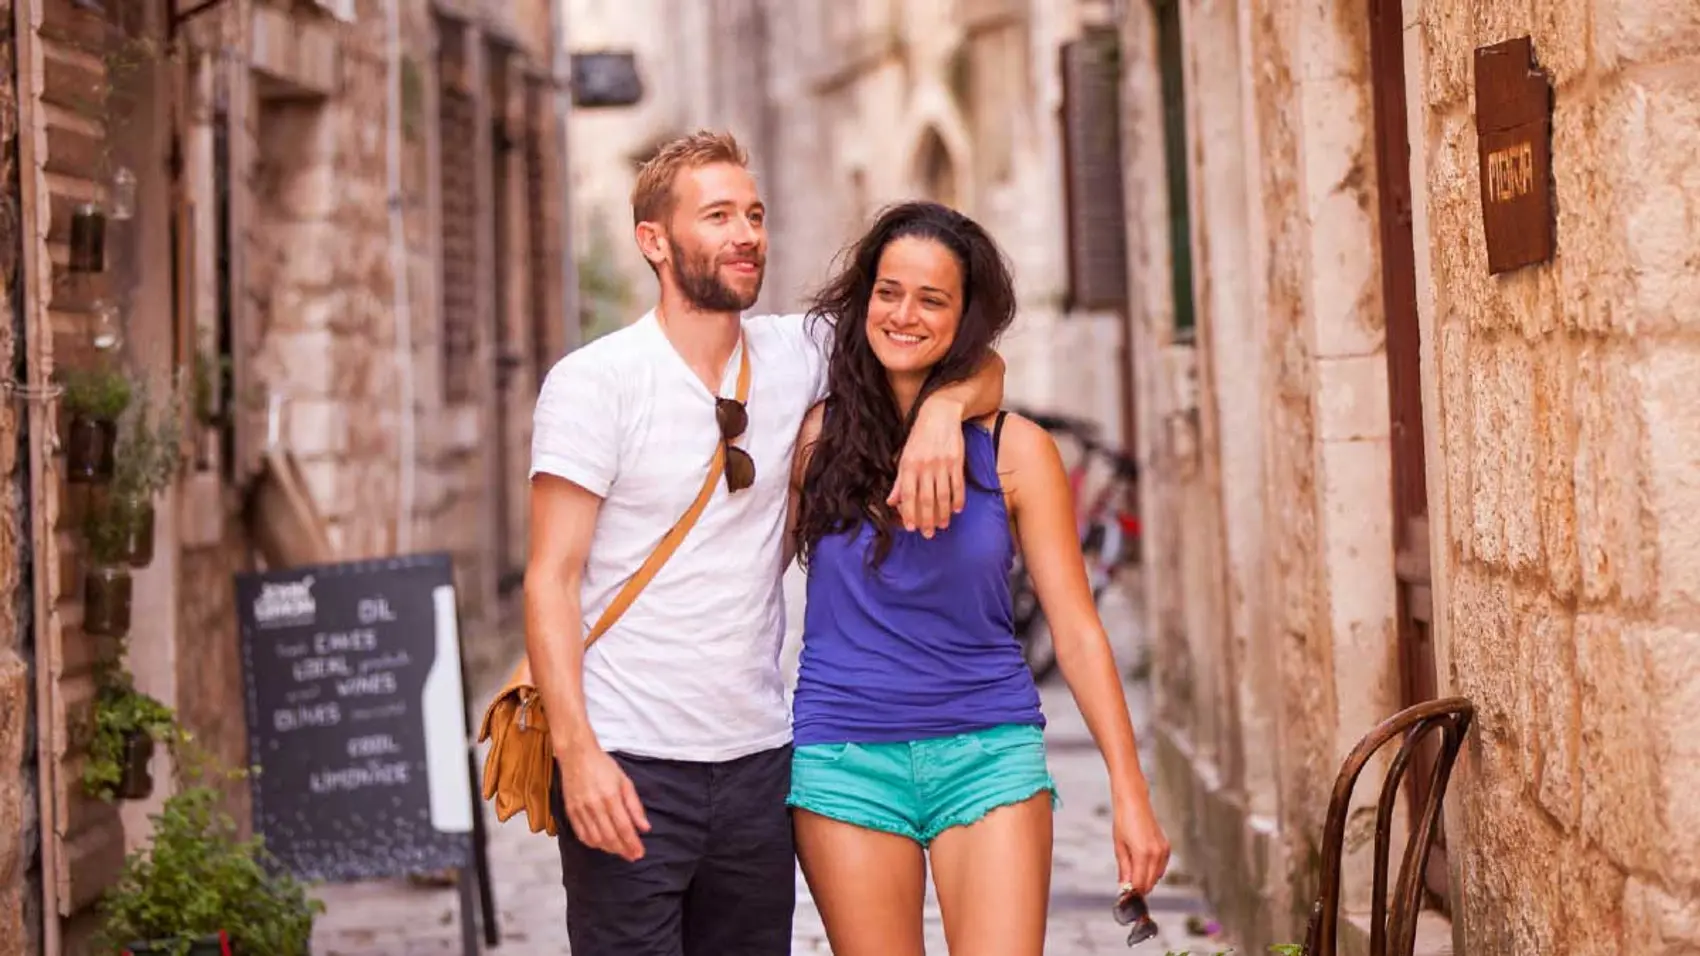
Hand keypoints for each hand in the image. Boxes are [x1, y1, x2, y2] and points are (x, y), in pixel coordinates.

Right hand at [558, 745, 650, 860]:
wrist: (577, 755)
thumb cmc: (604, 766)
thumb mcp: (625, 781)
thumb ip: (635, 806)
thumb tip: (645, 828)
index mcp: (611, 797)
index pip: (624, 828)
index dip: (632, 844)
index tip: (640, 853)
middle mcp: (595, 806)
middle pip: (610, 837)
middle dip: (623, 850)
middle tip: (632, 856)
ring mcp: (581, 810)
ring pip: (596, 839)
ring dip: (609, 849)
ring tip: (619, 851)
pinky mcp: (570, 812)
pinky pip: (581, 834)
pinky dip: (593, 843)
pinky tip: (601, 845)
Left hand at [888, 398, 966, 537]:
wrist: (939, 414)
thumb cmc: (919, 437)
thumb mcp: (904, 456)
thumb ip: (899, 481)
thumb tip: (891, 501)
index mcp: (908, 465)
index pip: (908, 495)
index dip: (909, 513)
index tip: (910, 528)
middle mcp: (925, 466)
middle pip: (926, 499)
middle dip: (927, 519)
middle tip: (928, 534)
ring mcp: (942, 464)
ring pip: (943, 495)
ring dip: (943, 514)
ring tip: (942, 526)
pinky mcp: (957, 461)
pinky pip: (958, 485)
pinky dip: (958, 499)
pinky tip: (956, 510)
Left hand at [1113, 792, 1170, 895]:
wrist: (1134, 801)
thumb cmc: (1124, 819)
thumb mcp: (1119, 846)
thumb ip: (1124, 868)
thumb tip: (1124, 886)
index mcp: (1143, 853)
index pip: (1140, 884)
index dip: (1132, 893)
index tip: (1124, 897)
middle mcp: (1156, 853)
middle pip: (1150, 883)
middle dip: (1138, 889)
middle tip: (1126, 890)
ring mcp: (1163, 850)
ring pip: (1156, 877)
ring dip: (1145, 880)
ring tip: (1131, 877)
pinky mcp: (1166, 847)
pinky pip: (1160, 868)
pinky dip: (1152, 872)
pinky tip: (1141, 867)